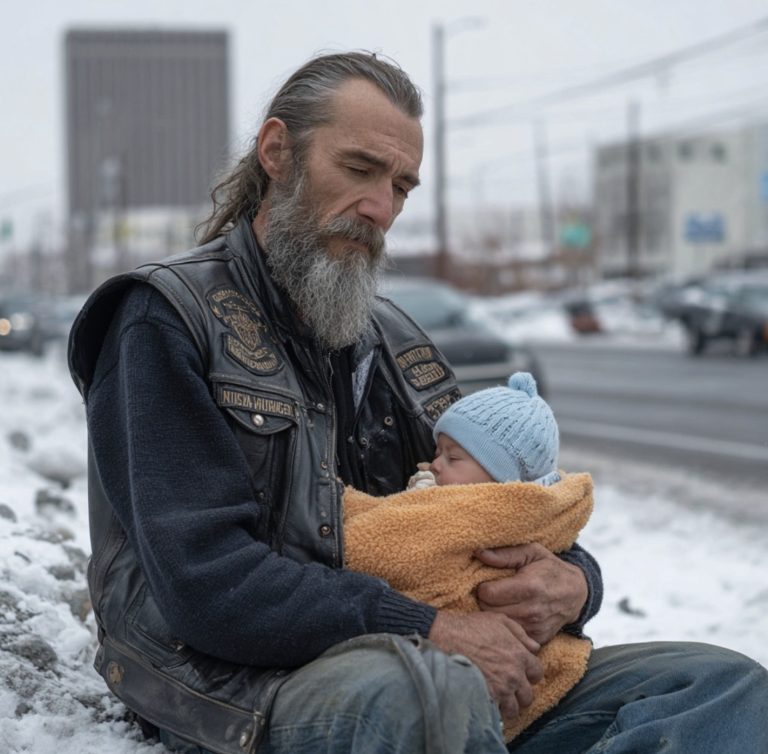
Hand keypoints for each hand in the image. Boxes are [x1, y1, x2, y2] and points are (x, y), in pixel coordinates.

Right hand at [428, 611, 542, 719]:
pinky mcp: (486, 697)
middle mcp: (514, 675)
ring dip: (509, 705)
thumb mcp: (500, 620)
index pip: (538, 673)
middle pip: (528, 696)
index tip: (523, 673)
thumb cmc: (472, 627)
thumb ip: (521, 634)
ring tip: (501, 699)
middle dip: (522, 693)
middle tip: (512, 688)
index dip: (531, 673)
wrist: (448, 638)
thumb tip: (535, 647)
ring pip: (514, 709)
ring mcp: (501, 689)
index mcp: (520, 656)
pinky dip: (495, 710)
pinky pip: (497, 713)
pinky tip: (489, 702)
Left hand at [475, 543, 587, 644]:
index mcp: (529, 587)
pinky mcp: (537, 639)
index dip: (483, 587)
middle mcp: (532, 610)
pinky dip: (506, 627)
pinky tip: (510, 615)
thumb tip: (479, 553)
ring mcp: (535, 628)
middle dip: (486, 601)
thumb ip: (505, 554)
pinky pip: (510, 636)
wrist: (576, 593)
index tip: (488, 583)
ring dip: (494, 614)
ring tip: (500, 603)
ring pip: (498, 625)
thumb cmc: (550, 569)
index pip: (488, 594)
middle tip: (492, 594)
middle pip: (489, 611)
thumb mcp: (532, 552)